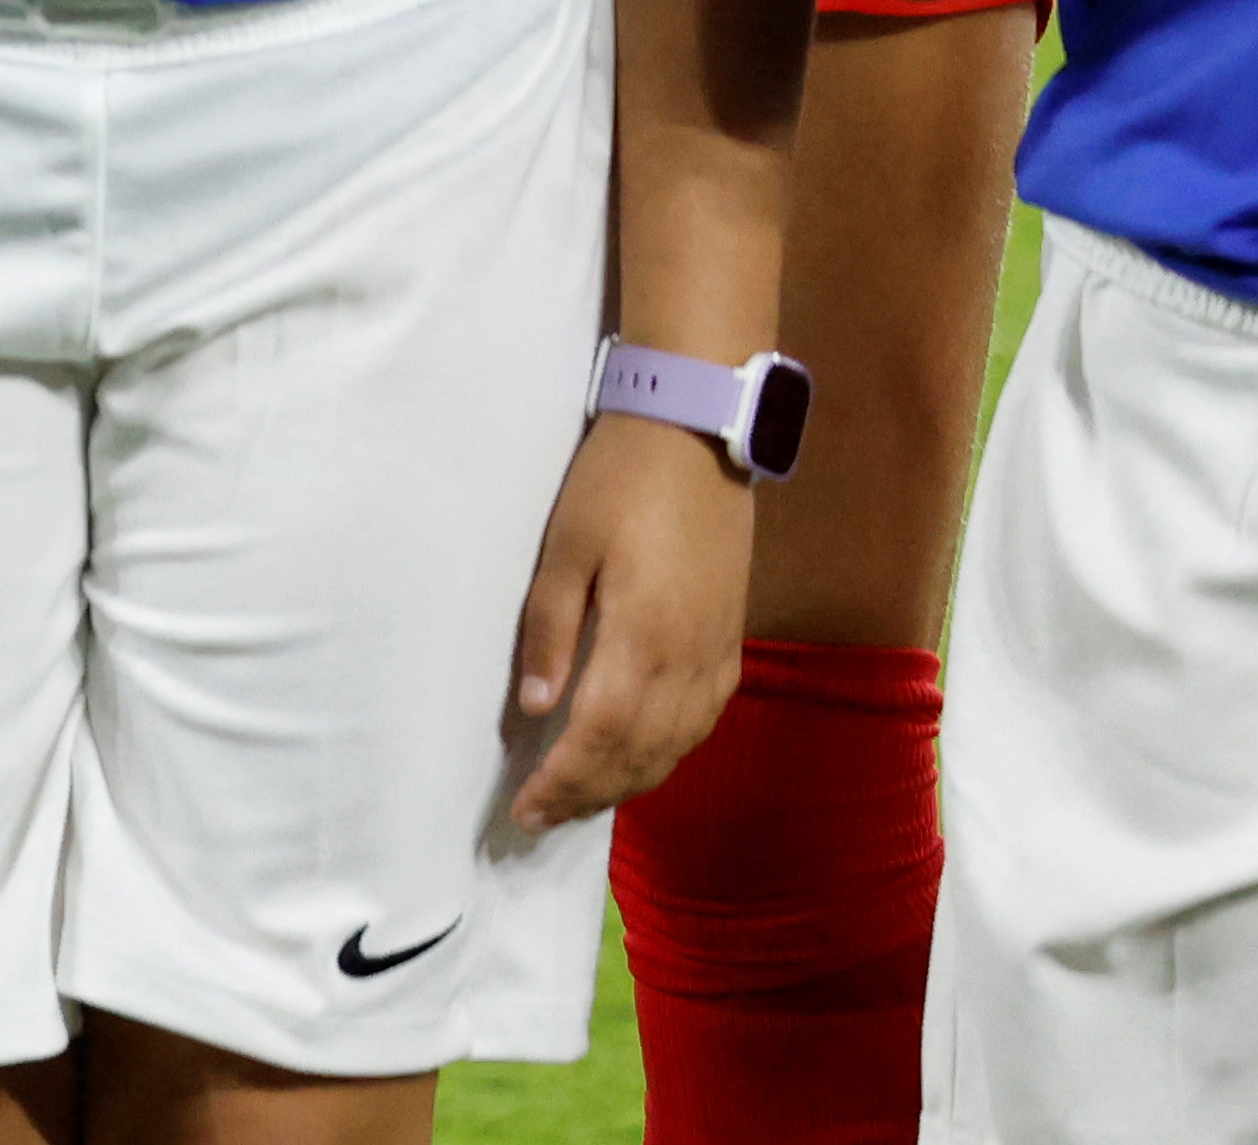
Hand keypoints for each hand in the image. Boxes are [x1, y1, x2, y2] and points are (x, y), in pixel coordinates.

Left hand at [502, 412, 757, 825]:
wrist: (697, 438)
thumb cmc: (618, 483)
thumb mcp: (565, 547)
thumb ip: (551, 629)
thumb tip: (535, 706)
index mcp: (645, 636)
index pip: (601, 734)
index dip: (565, 779)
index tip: (526, 808)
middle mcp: (691, 659)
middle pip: (641, 753)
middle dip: (589, 793)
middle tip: (541, 819)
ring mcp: (718, 654)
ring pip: (676, 746)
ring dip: (627, 782)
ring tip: (579, 802)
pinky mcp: (731, 644)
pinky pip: (701, 722)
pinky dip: (666, 754)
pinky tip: (639, 761)